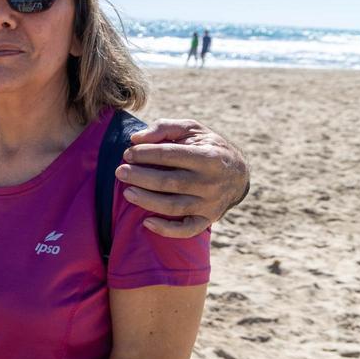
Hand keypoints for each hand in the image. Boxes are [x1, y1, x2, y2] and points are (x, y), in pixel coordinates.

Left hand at [116, 118, 249, 237]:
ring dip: (147, 201)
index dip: (146, 154)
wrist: (239, 173)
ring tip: (127, 192)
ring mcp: (209, 203)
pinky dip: (167, 229)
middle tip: (120, 172)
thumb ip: (165, 128)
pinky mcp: (207, 219)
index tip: (128, 153)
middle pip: (169, 182)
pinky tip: (147, 222)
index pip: (170, 155)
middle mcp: (210, 182)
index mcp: (208, 156)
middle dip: (141, 177)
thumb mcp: (192, 130)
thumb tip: (136, 138)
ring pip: (173, 206)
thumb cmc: (208, 147)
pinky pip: (186, 230)